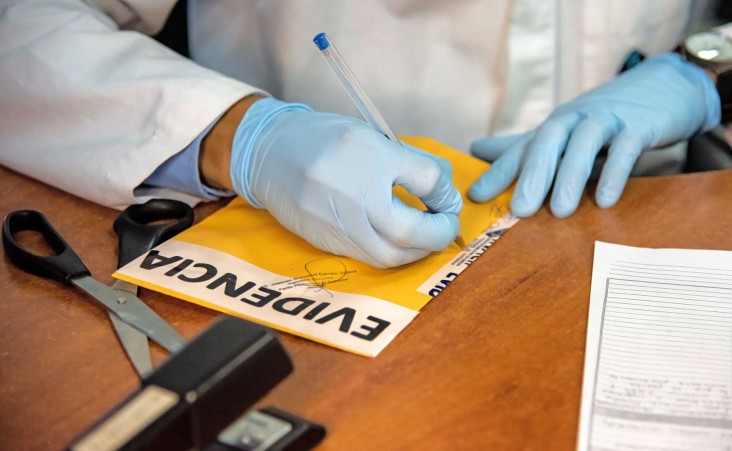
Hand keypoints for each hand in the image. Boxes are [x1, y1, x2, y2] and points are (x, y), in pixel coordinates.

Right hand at [229, 98, 462, 267]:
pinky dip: (391, 253)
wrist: (270, 153)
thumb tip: (446, 194)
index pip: (427, 181)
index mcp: (368, 158)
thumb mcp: (372, 138)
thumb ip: (413, 164)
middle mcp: (352, 195)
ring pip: (391, 255)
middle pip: (411, 231)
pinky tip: (397, 240)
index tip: (446, 196)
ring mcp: (337, 224)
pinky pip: (369, 257)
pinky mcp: (327, 242)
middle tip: (447, 223)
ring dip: (418, 250)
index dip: (446, 192)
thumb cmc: (326, 140)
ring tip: (425, 236)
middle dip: (439, 232)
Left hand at [468, 53, 720, 217]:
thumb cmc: (604, 117)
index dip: (497, 172)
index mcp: (554, 126)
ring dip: (571, 176)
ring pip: (584, 142)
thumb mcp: (562, 131)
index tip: (475, 197)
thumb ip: (524, 146)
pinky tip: (606, 200)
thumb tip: (475, 148)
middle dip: (533, 175)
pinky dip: (616, 172)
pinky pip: (626, 147)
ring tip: (560, 211)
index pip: (521, 149)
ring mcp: (608, 119)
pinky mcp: (641, 125)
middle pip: (548, 141)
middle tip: (520, 210)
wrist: (665, 85)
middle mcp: (575, 119)